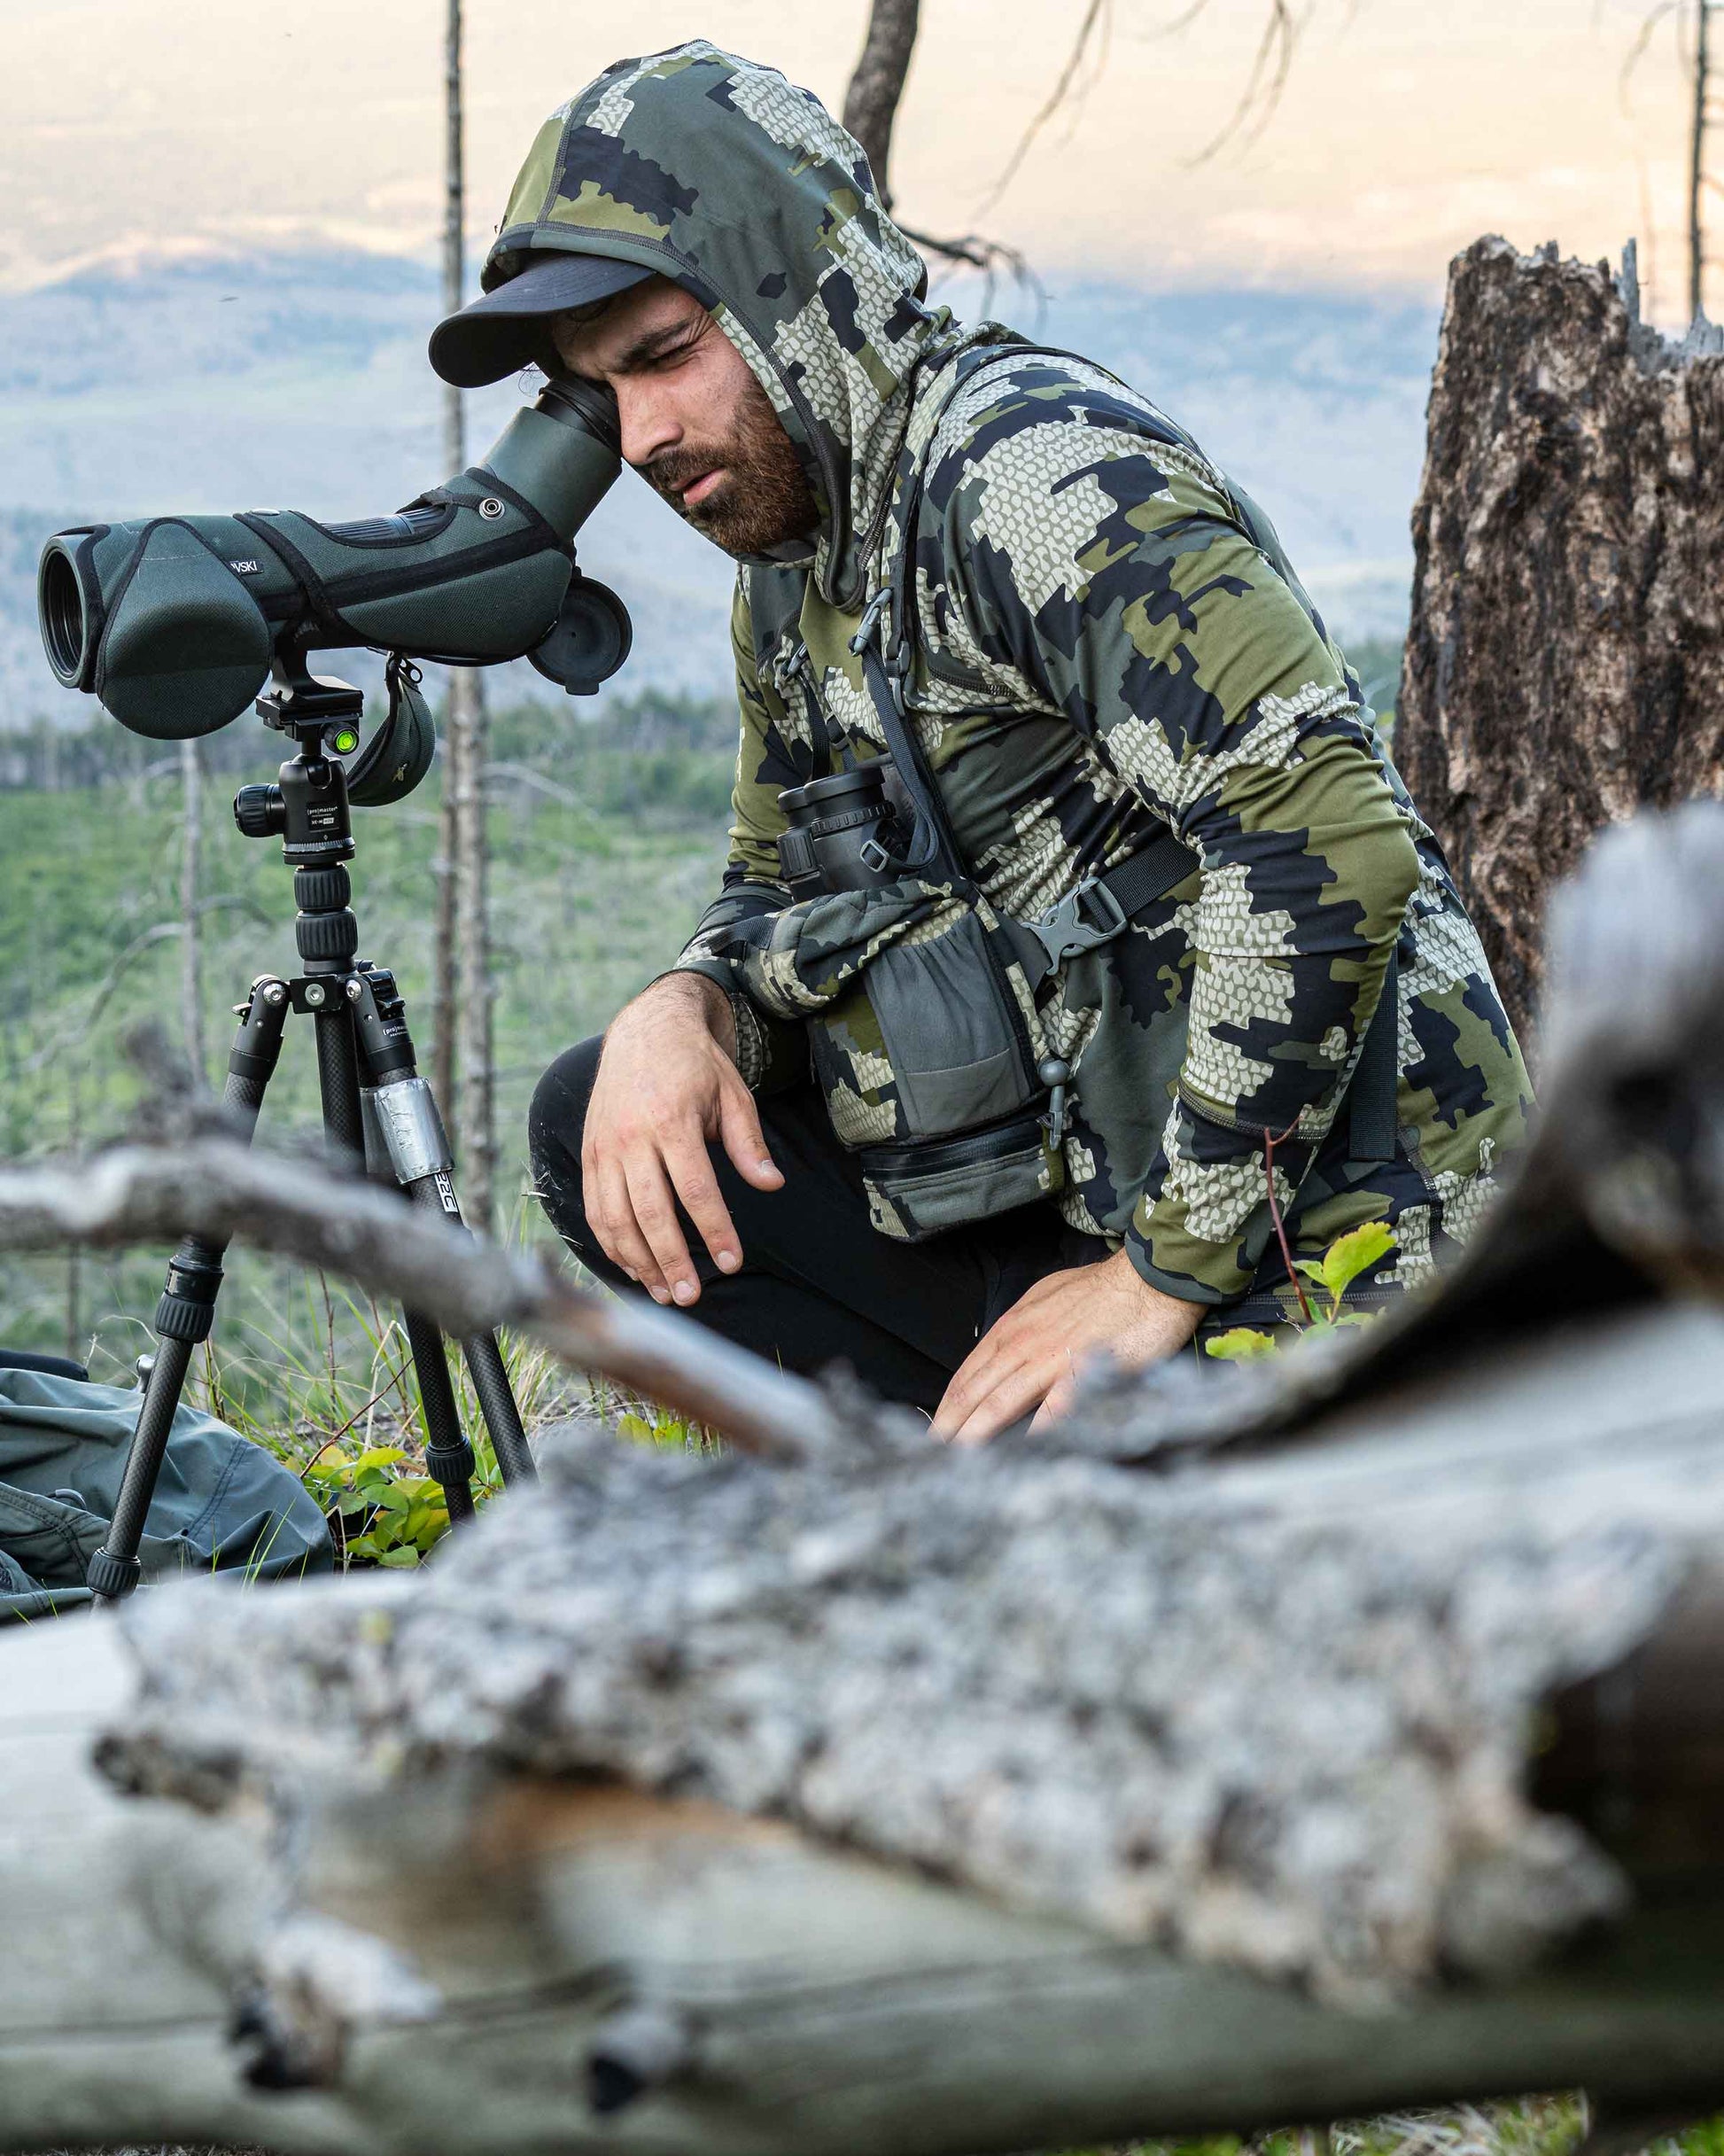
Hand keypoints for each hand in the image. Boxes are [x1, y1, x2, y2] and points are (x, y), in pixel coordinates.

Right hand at [582, 973, 782, 1306]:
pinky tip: (634, 1267)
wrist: (644, 1031)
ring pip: (615, 1217)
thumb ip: (749, 1143)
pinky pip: (595, 1208)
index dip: (714, 1230)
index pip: (695, 1189)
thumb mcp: (733, 1094)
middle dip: (672, 1260)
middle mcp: (632, 1137)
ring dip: (639, 1261)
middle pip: (650, 1212)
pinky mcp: (590, 1153)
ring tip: (664, 1292)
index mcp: (672, 1120)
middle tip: (692, 1296)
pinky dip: (612, 1243)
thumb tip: (771, 1185)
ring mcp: (605, 1147)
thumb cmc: (695, 1066)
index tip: (731, 1262)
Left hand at [931, 1249, 1200, 1445]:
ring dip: (974, 1438)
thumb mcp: (1047, 1297)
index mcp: (1012, 1328)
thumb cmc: (1102, 1290)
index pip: (967, 1375)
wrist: (1149, 1278)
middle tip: (927, 1462)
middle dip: (947, 1431)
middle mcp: (1022, 1344)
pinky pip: (1051, 1412)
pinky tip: (1019, 1461)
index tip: (932, 1434)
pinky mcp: (1082, 1374)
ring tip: (954, 1469)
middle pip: (973, 1394)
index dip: (945, 1408)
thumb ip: (1023, 1326)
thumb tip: (1003, 1351)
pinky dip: (1031, 1437)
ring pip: (999, 1405)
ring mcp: (1050, 1360)